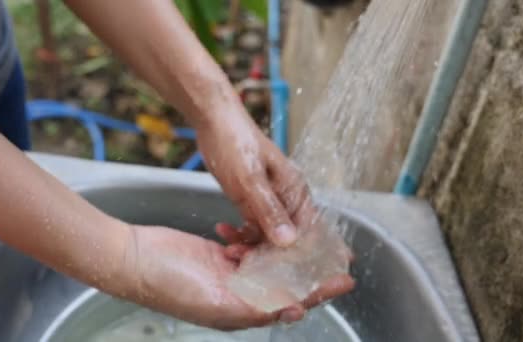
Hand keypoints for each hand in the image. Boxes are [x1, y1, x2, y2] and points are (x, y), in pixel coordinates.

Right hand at [120, 225, 353, 330]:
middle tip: (332, 255)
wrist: (134, 258)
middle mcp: (238, 294)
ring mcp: (228, 273)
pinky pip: (243, 247)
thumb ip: (255, 306)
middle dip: (307, 270)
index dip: (317, 293)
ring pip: (266, 262)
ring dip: (278, 251)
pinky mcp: (217, 254)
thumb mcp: (217, 301)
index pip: (289, 303)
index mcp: (240, 311)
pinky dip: (247, 238)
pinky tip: (244, 232)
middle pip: (283, 282)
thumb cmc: (169, 283)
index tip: (343, 281)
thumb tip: (294, 310)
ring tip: (298, 239)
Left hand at [196, 110, 311, 246]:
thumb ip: (269, 211)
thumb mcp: (250, 181)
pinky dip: (242, 233)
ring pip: (268, 234)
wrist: (212, 121)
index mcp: (296, 191)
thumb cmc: (235, 144)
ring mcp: (269, 199)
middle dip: (269, 253)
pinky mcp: (253, 200)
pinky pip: (253, 226)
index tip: (280, 269)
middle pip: (288, 237)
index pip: (309, 231)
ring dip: (251, 245)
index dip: (300, 254)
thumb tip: (289, 242)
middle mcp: (287, 198)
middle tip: (242, 258)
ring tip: (230, 248)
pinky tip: (226, 233)